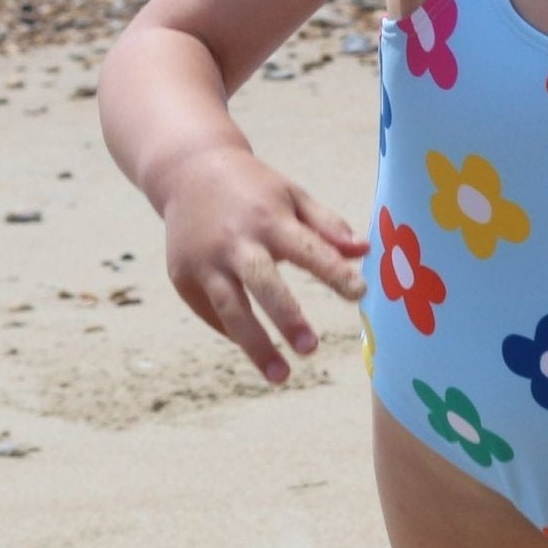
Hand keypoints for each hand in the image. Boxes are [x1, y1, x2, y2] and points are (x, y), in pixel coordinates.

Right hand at [161, 145, 368, 383]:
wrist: (187, 172)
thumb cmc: (254, 190)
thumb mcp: (292, 195)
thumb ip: (328, 226)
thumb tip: (364, 252)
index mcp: (269, 219)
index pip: (307, 249)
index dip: (333, 272)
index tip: (359, 294)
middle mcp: (235, 241)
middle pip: (262, 283)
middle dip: (286, 317)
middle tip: (312, 349)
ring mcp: (205, 261)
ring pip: (230, 310)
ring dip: (255, 346)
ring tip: (282, 375)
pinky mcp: (182, 277)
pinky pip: (213, 312)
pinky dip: (235, 332)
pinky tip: (255, 347)